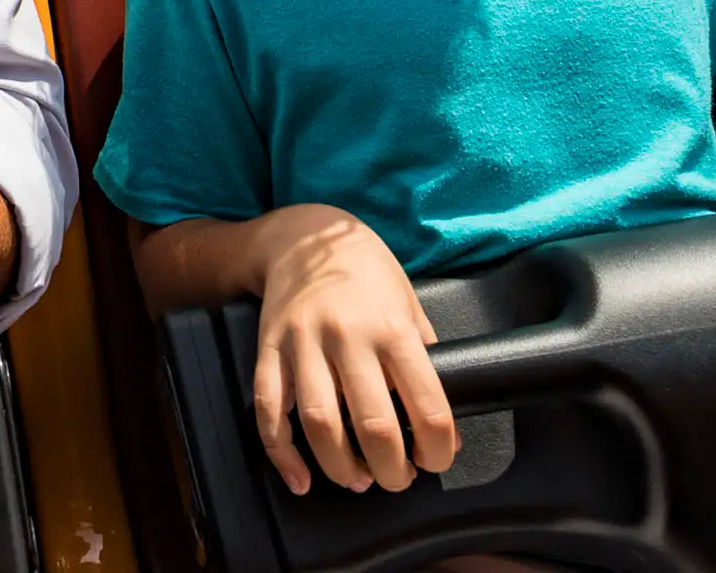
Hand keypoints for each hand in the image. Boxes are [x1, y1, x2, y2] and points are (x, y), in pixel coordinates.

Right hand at [249, 206, 459, 495]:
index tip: (437, 460)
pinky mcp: (269, 350)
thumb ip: (426, 361)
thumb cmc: (366, 273)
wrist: (303, 236)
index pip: (427, 406)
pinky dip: (282, 454)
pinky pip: (269, 411)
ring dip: (342, 468)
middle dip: (392, 470)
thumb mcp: (409, 304)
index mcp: (392, 327)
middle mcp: (347, 336)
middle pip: (374, 426)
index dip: (438, 450)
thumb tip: (445, 429)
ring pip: (320, 425)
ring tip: (358, 479)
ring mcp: (303, 344)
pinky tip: (302, 478)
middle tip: (399, 479)